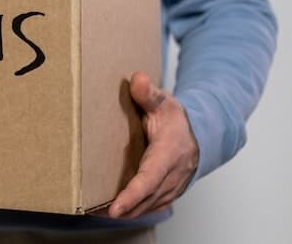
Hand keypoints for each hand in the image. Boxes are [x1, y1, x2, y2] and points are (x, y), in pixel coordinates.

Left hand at [108, 72, 199, 218]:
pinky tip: (112, 212)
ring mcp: (171, 188)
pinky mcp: (167, 194)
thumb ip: (148, 93)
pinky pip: (149, 207)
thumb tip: (137, 78)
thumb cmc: (177, 120)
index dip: (132, 194)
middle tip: (92, 212)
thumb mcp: (164, 102)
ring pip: (147, 206)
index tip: (115, 208)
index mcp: (169, 152)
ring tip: (95, 213)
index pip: (150, 178)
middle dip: (122, 208)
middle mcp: (172, 175)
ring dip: (124, 212)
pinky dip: (132, 212)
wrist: (199, 136)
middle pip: (146, 198)